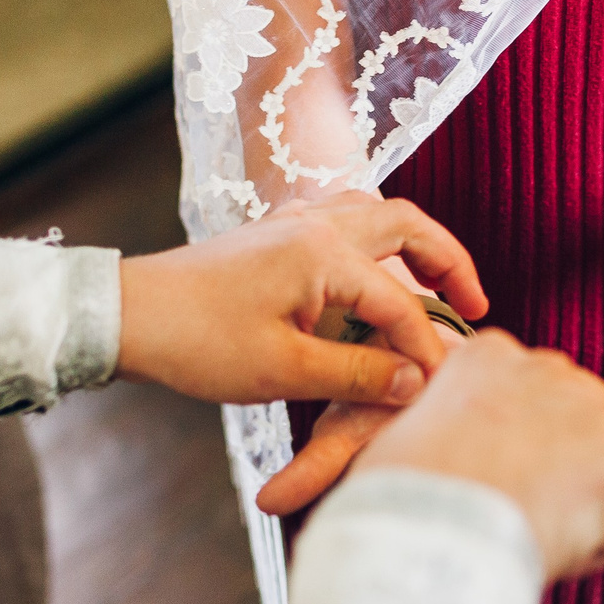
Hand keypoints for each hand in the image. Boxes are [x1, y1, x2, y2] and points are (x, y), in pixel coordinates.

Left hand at [114, 192, 489, 406]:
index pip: (402, 301)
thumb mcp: (285, 371)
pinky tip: (378, 279)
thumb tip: (419, 381)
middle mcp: (317, 223)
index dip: (428, 348)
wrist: (127, 315)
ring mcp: (295, 222)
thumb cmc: (199, 343)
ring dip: (416, 246)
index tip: (443, 388)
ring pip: (378, 215)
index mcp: (325, 252)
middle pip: (408, 225)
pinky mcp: (277, 235)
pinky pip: (348, 222)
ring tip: (438, 289)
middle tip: (476, 307)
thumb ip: (359, 373)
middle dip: (450, 264)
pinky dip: (380, 245)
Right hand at [347, 330, 603, 579]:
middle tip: (510, 511)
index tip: (487, 482)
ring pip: (599, 462)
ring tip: (522, 532)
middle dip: (552, 464)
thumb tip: (274, 500)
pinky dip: (596, 538)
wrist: (434, 518)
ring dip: (574, 500)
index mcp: (487, 356)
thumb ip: (361, 451)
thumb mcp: (370, 444)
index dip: (509, 447)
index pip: (521, 395)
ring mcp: (591, 409)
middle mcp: (546, 368)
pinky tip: (550, 548)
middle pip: (570, 419)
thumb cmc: (392, 488)